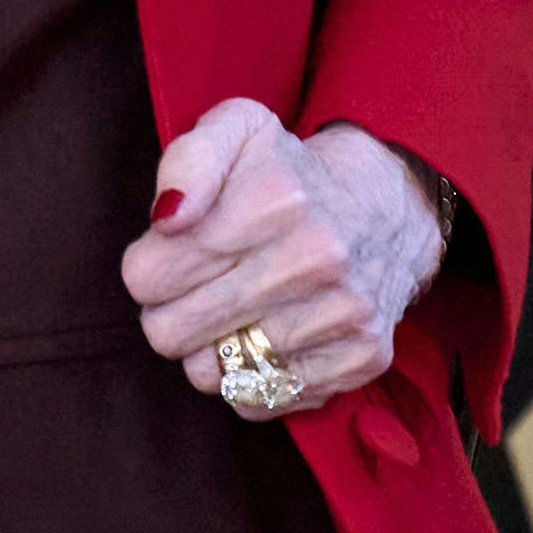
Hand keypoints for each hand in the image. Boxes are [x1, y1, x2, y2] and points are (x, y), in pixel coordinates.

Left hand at [124, 103, 442, 417]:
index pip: (146, 277)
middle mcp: (314, 260)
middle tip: (197, 289)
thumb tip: (168, 219)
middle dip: (169, 312)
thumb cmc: (287, 173)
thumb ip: (187, 161)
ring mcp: (343, 314)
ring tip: (232, 313)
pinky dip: (249, 376)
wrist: (386, 207)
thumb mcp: (235, 131)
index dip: (148, 267)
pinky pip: (258, 400)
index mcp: (273, 200)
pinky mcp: (361, 359)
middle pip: (169, 333)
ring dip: (207, 348)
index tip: (173, 254)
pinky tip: (266, 338)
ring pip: (209, 374)